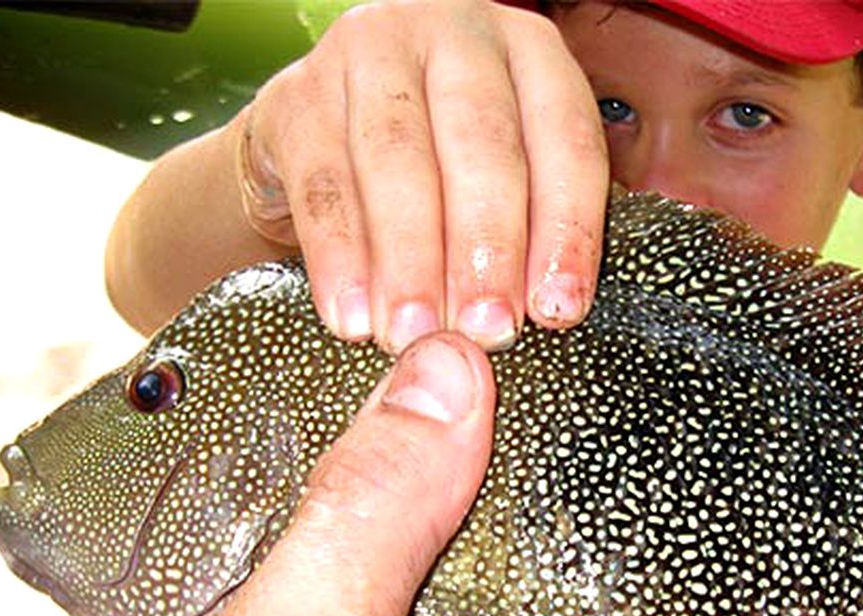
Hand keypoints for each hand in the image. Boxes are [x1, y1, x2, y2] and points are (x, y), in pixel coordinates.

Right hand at [241, 0, 608, 352]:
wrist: (320, 143)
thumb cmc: (441, 169)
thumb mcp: (509, 177)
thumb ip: (539, 226)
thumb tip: (556, 310)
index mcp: (531, 53)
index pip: (566, 139)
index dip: (566, 230)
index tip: (557, 311)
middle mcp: (454, 34)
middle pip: (480, 142)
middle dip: (486, 248)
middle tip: (486, 330)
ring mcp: (368, 53)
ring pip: (397, 159)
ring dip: (411, 261)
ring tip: (416, 333)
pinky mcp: (296, 95)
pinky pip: (321, 184)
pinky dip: (339, 258)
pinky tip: (352, 317)